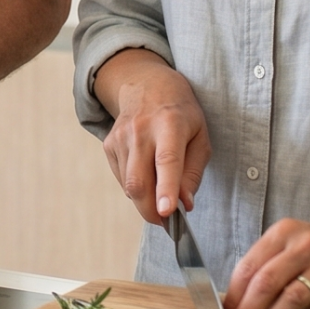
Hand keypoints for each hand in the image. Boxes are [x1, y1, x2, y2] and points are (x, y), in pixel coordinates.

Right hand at [94, 50, 209, 222]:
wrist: (147, 86)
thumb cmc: (180, 114)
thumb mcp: (200, 137)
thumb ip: (193, 172)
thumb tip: (184, 204)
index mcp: (170, 123)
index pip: (167, 160)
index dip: (167, 188)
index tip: (167, 212)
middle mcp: (141, 129)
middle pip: (139, 181)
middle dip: (151, 210)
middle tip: (166, 222)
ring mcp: (121, 137)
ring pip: (129, 185)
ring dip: (145, 200)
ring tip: (160, 193)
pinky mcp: (109, 144)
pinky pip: (122, 179)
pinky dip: (136, 187)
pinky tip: (147, 172)